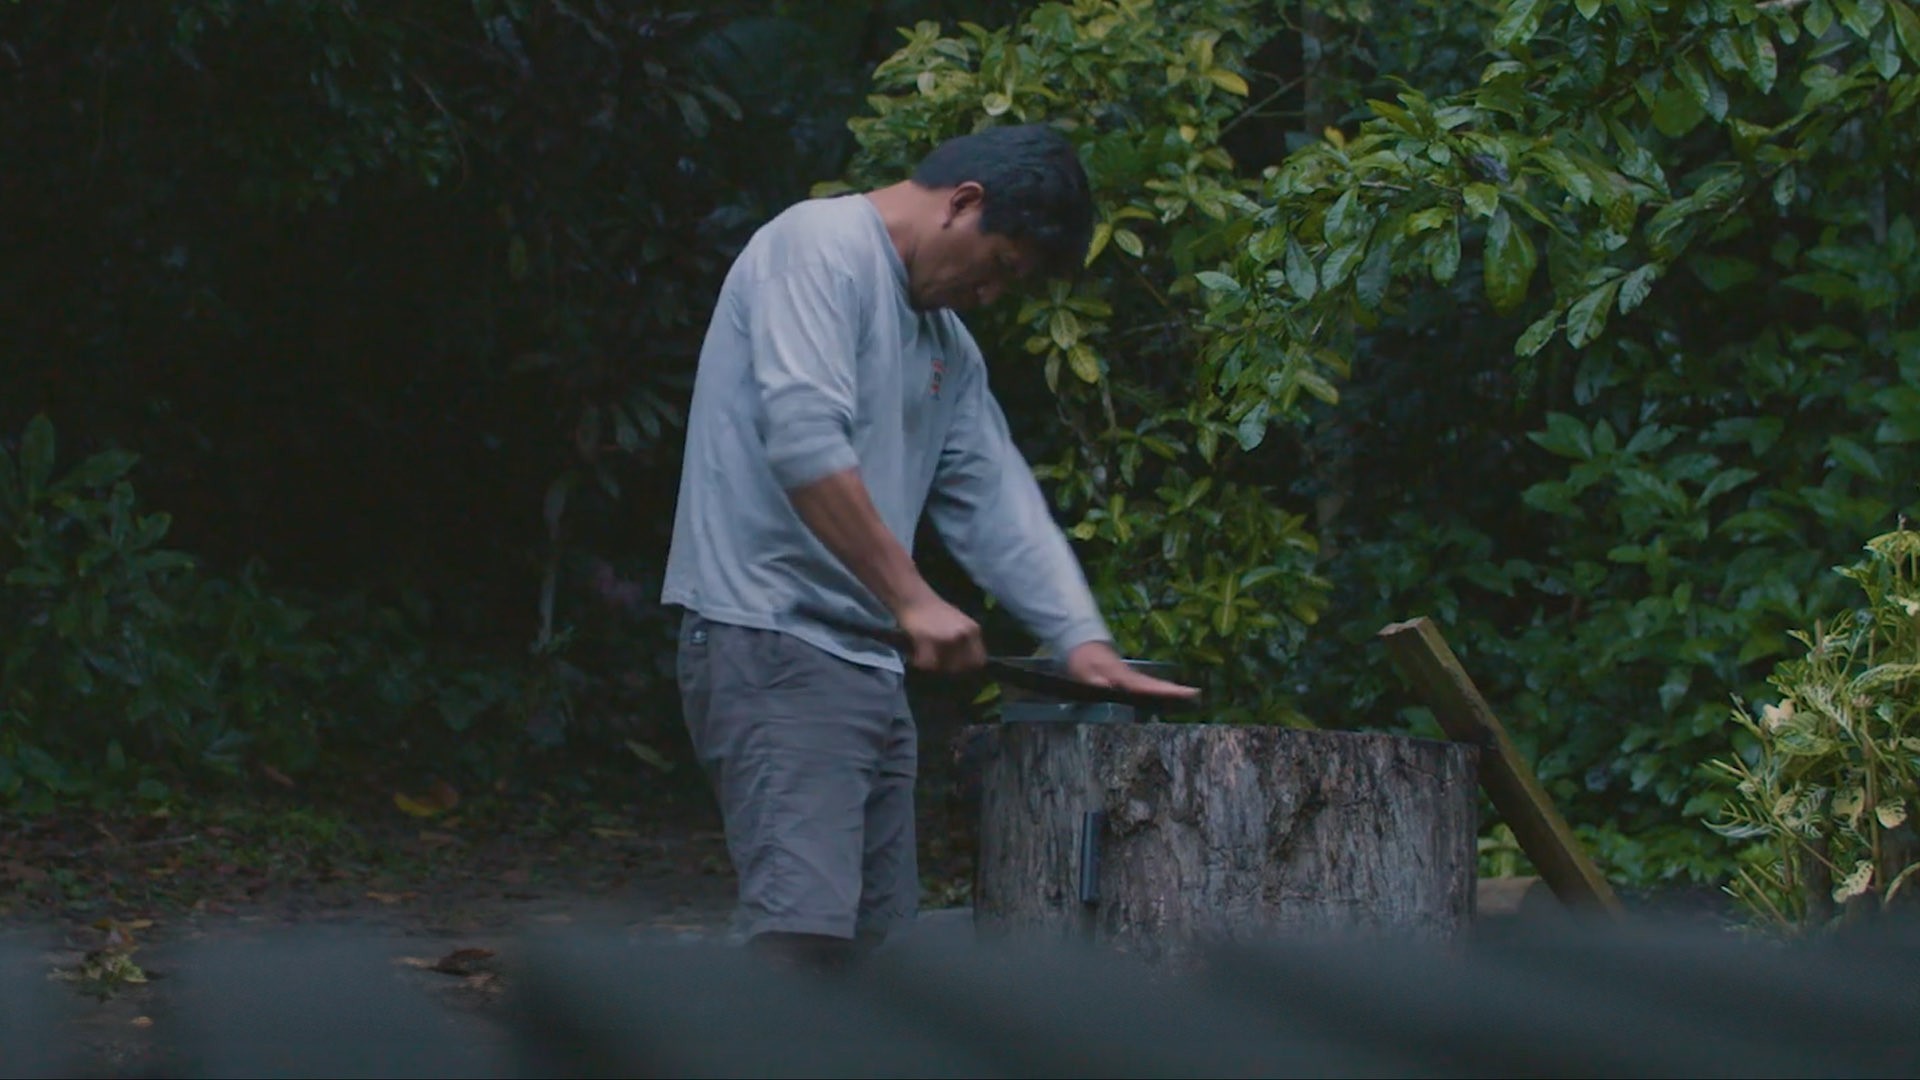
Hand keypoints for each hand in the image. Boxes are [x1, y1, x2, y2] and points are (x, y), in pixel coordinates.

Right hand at [895, 594, 986, 673]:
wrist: (914, 598)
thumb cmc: (935, 611)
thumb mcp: (959, 624)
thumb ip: (966, 642)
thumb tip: (965, 665)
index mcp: (974, 631)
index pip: (979, 661)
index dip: (968, 666)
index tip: (956, 665)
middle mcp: (964, 635)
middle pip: (962, 667)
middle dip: (949, 668)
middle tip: (937, 660)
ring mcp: (947, 638)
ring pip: (944, 667)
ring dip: (934, 664)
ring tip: (925, 655)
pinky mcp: (929, 641)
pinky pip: (928, 664)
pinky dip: (919, 661)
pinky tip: (915, 653)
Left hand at [1064, 641, 1200, 700]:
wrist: (1081, 644)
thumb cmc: (1081, 659)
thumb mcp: (1082, 670)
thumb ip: (1093, 679)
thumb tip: (1105, 686)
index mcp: (1119, 674)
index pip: (1142, 684)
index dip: (1160, 689)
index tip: (1179, 690)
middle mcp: (1128, 673)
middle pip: (1152, 683)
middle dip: (1173, 688)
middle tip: (1194, 692)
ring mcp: (1129, 674)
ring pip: (1151, 683)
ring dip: (1169, 688)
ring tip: (1190, 694)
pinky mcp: (1128, 676)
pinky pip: (1146, 683)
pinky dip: (1159, 688)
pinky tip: (1167, 694)